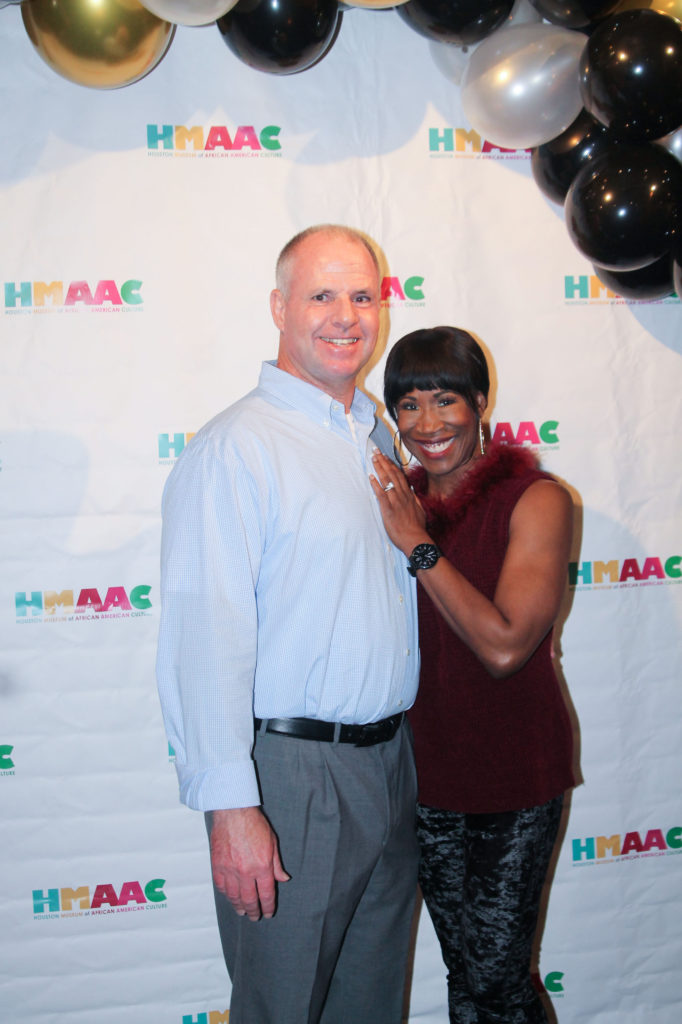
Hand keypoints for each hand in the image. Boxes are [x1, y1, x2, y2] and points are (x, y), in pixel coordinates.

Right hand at [210, 806, 289, 920]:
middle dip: (254, 911)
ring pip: (234, 896)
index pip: (266, 894)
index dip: (267, 907)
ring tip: (242, 912)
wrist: (233, 812)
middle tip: (255, 917)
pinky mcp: (217, 865)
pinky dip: (226, 895)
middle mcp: (246, 872)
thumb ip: (277, 864)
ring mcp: (230, 870)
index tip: (268, 913)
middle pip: (249, 900)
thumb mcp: (273, 842)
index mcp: (262, 866)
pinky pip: (221, 887)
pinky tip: (230, 897)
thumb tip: (283, 879)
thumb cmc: (254, 824)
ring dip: (239, 906)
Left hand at [369, 449, 429, 555]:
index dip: (392, 465)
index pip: (399, 475)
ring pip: (387, 480)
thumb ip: (415, 500)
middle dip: (384, 461)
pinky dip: (375, 484)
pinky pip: (381, 494)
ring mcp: (395, 501)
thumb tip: (412, 492)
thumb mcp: (419, 511)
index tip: (386, 457)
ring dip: (379, 468)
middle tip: (376, 451)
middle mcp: (402, 495)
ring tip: (373, 458)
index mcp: (409, 495)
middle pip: (392, 474)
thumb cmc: (417, 528)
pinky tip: (370, 476)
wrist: (415, 539)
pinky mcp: (388, 509)